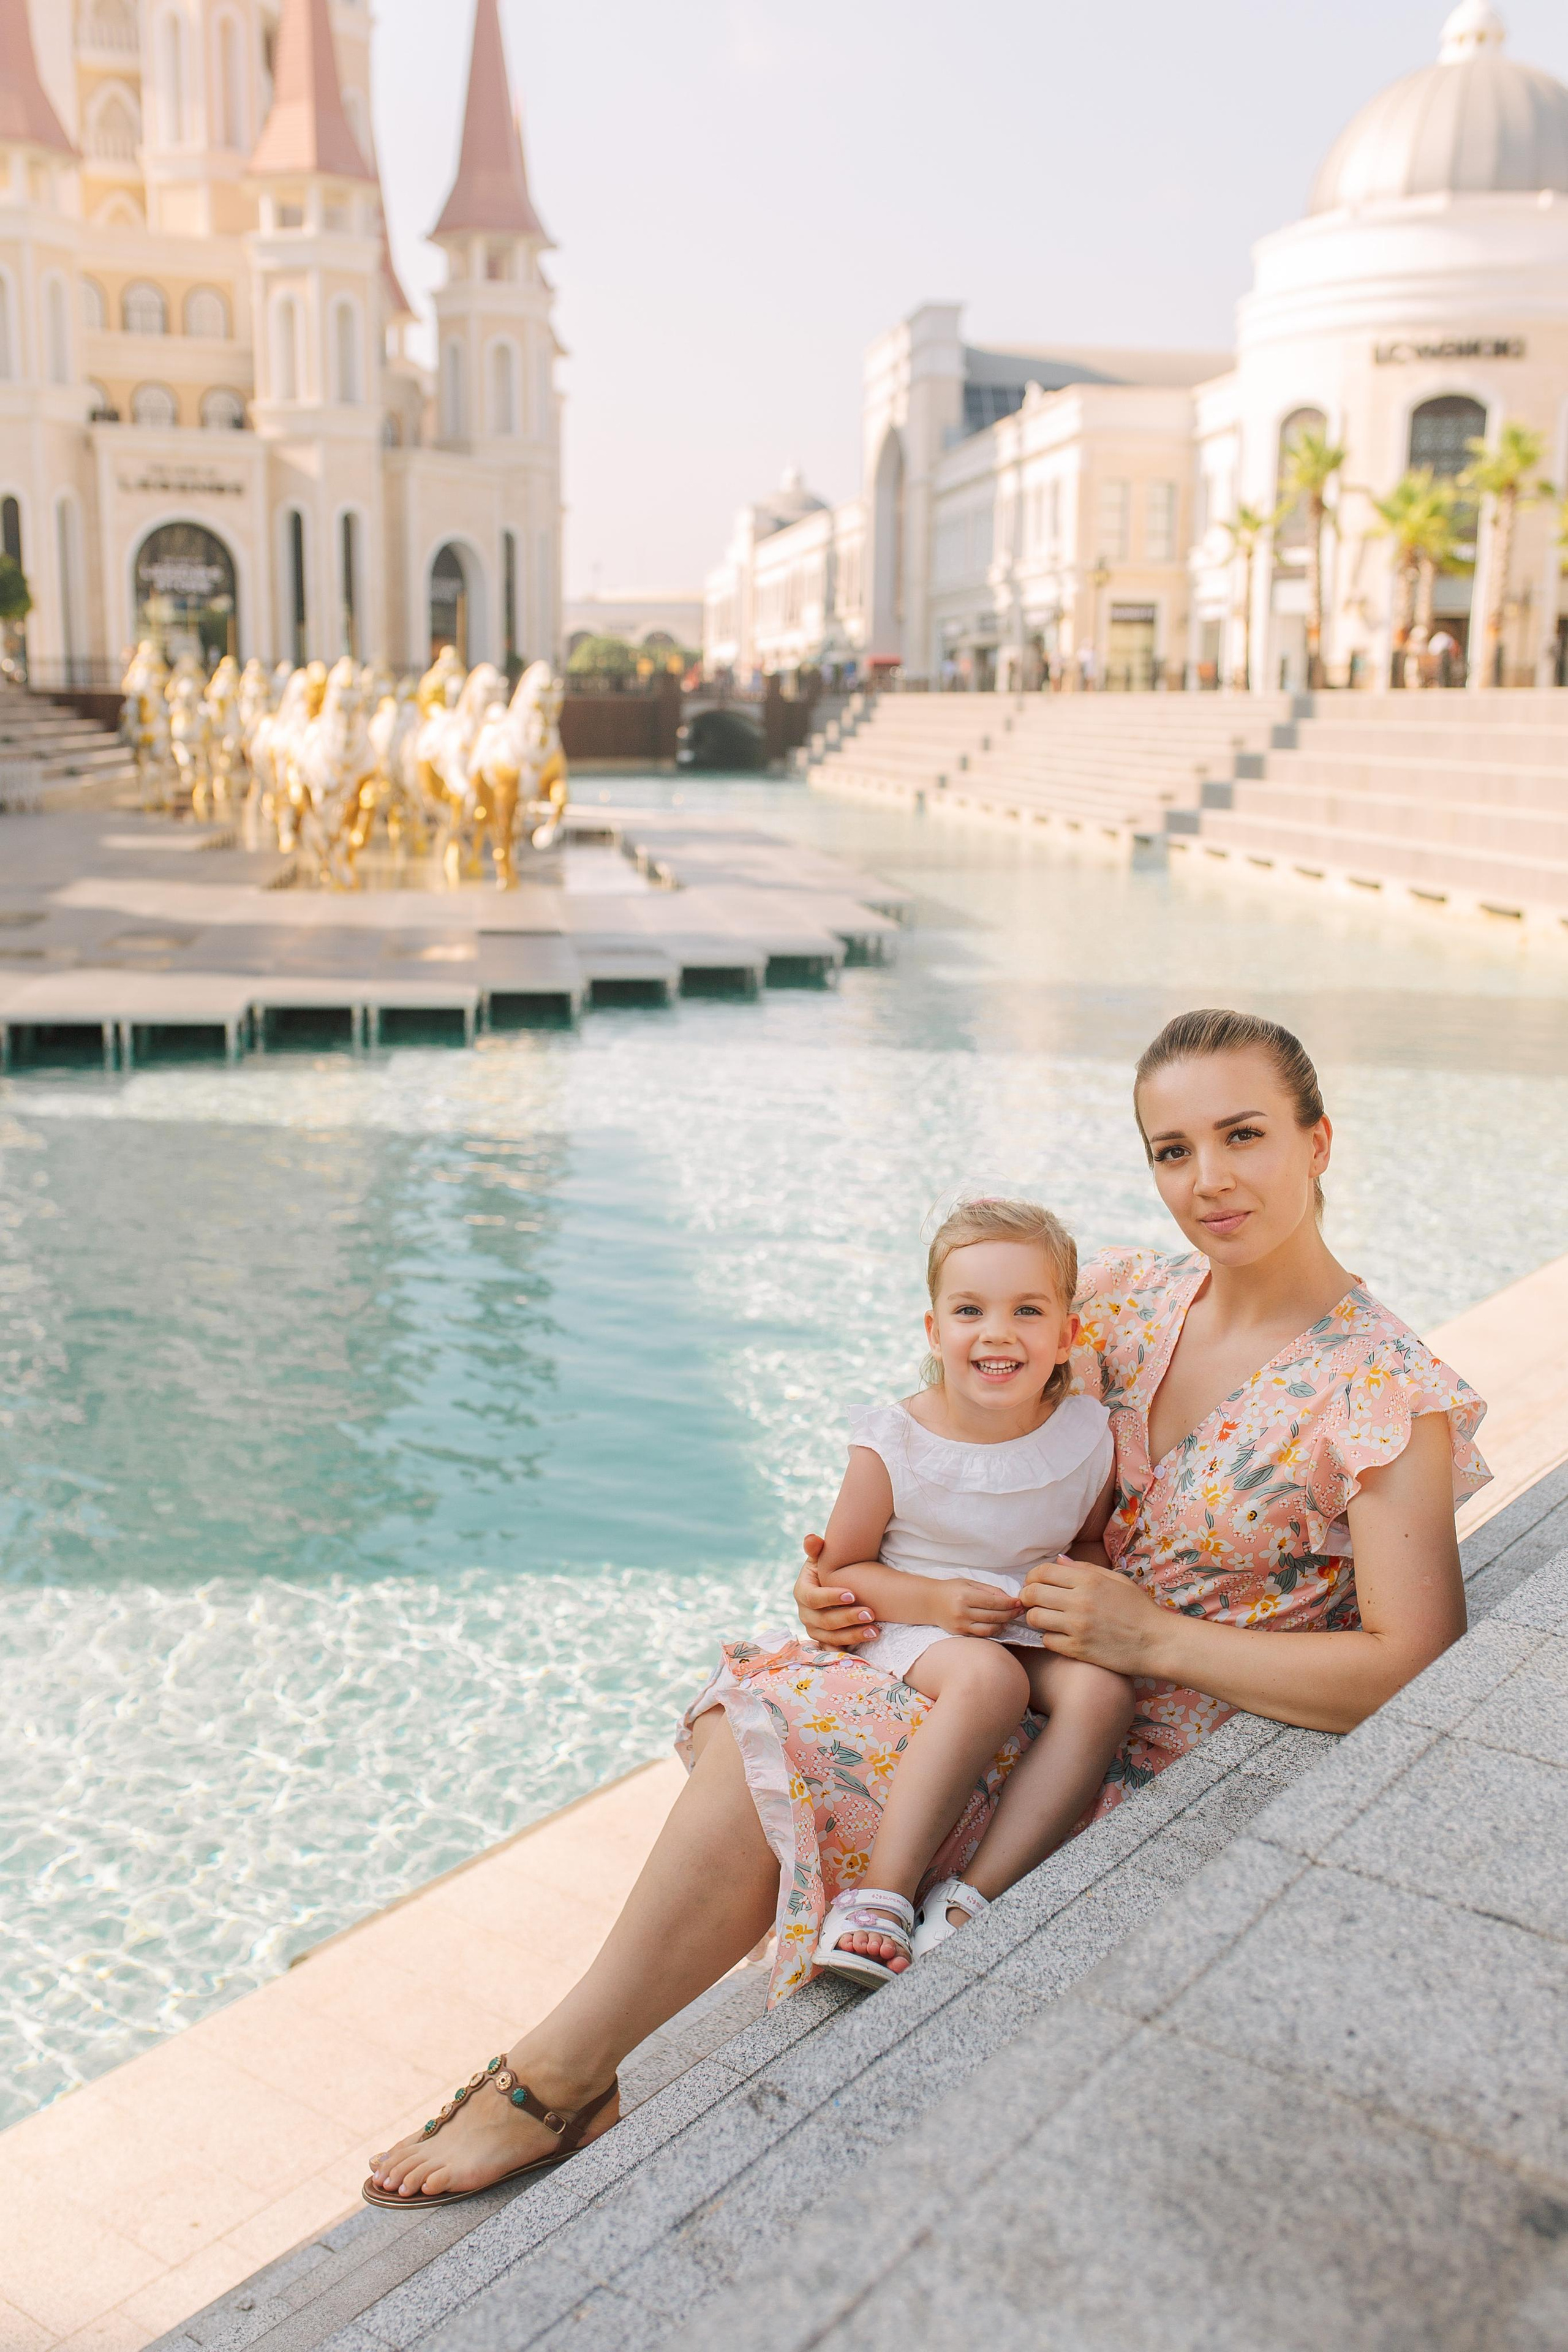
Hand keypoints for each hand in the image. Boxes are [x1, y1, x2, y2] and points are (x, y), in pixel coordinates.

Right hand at [795, 1536, 876, 1648]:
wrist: (833, 1585)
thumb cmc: (829, 1568)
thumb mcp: (822, 1558)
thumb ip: (816, 1549)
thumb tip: (811, 1539)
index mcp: (801, 1592)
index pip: (813, 1598)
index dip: (831, 1598)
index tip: (853, 1594)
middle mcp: (805, 1614)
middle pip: (824, 1620)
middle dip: (848, 1618)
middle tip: (870, 1613)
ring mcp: (814, 1629)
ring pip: (831, 1637)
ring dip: (853, 1635)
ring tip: (875, 1631)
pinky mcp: (824, 1640)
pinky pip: (834, 1648)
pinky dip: (848, 1649)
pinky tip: (865, 1648)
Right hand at [931, 1579, 1024, 1638]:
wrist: (929, 1602)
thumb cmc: (951, 1589)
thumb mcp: (969, 1583)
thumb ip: (989, 1590)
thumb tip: (1008, 1598)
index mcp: (965, 1596)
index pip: (993, 1602)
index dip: (1009, 1603)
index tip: (1019, 1602)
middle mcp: (962, 1612)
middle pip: (994, 1616)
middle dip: (1010, 1613)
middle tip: (1020, 1610)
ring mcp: (961, 1625)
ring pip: (990, 1629)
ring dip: (1004, 1624)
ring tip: (1011, 1617)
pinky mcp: (960, 1633)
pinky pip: (982, 1635)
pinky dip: (994, 1630)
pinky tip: (999, 1624)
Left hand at [1019, 1555, 1168, 1676]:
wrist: (1157, 1643)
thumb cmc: (1139, 1609)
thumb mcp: (1116, 1580)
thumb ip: (1085, 1568)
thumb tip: (1059, 1561)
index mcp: (1089, 1580)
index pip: (1043, 1572)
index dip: (1032, 1577)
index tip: (1034, 1584)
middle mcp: (1079, 1601)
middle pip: (1032, 1594)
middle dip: (1027, 1597)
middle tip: (1032, 1602)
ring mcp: (1077, 1627)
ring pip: (1035, 1618)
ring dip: (1036, 1618)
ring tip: (1046, 1619)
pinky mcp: (1078, 1649)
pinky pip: (1047, 1641)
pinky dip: (1049, 1638)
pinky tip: (1060, 1636)